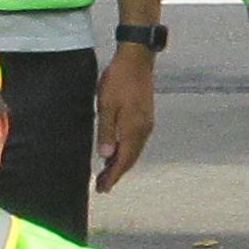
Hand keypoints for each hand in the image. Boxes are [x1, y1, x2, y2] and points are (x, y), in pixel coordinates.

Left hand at [94, 45, 157, 191]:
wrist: (137, 59)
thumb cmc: (119, 80)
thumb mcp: (106, 105)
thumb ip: (106, 131)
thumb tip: (105, 156)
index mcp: (133, 129)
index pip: (123, 160)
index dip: (113, 176)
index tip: (102, 189)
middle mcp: (143, 130)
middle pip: (130, 158)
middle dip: (116, 173)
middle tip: (102, 186)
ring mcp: (146, 123)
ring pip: (134, 151)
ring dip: (121, 163)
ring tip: (107, 173)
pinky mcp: (145, 116)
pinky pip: (136, 141)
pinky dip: (126, 151)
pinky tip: (117, 152)